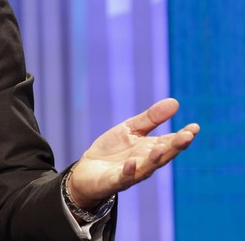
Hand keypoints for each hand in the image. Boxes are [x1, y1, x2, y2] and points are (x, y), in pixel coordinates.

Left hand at [68, 98, 198, 209]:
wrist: (87, 170)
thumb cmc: (113, 150)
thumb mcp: (131, 129)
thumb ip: (151, 118)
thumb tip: (175, 102)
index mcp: (151, 149)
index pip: (170, 142)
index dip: (183, 136)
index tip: (195, 127)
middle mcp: (145, 162)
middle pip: (163, 155)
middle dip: (175, 146)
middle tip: (187, 136)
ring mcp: (131, 173)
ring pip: (147, 168)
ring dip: (155, 159)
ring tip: (163, 147)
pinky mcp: (114, 181)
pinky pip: (123, 178)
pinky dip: (129, 171)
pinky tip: (131, 163)